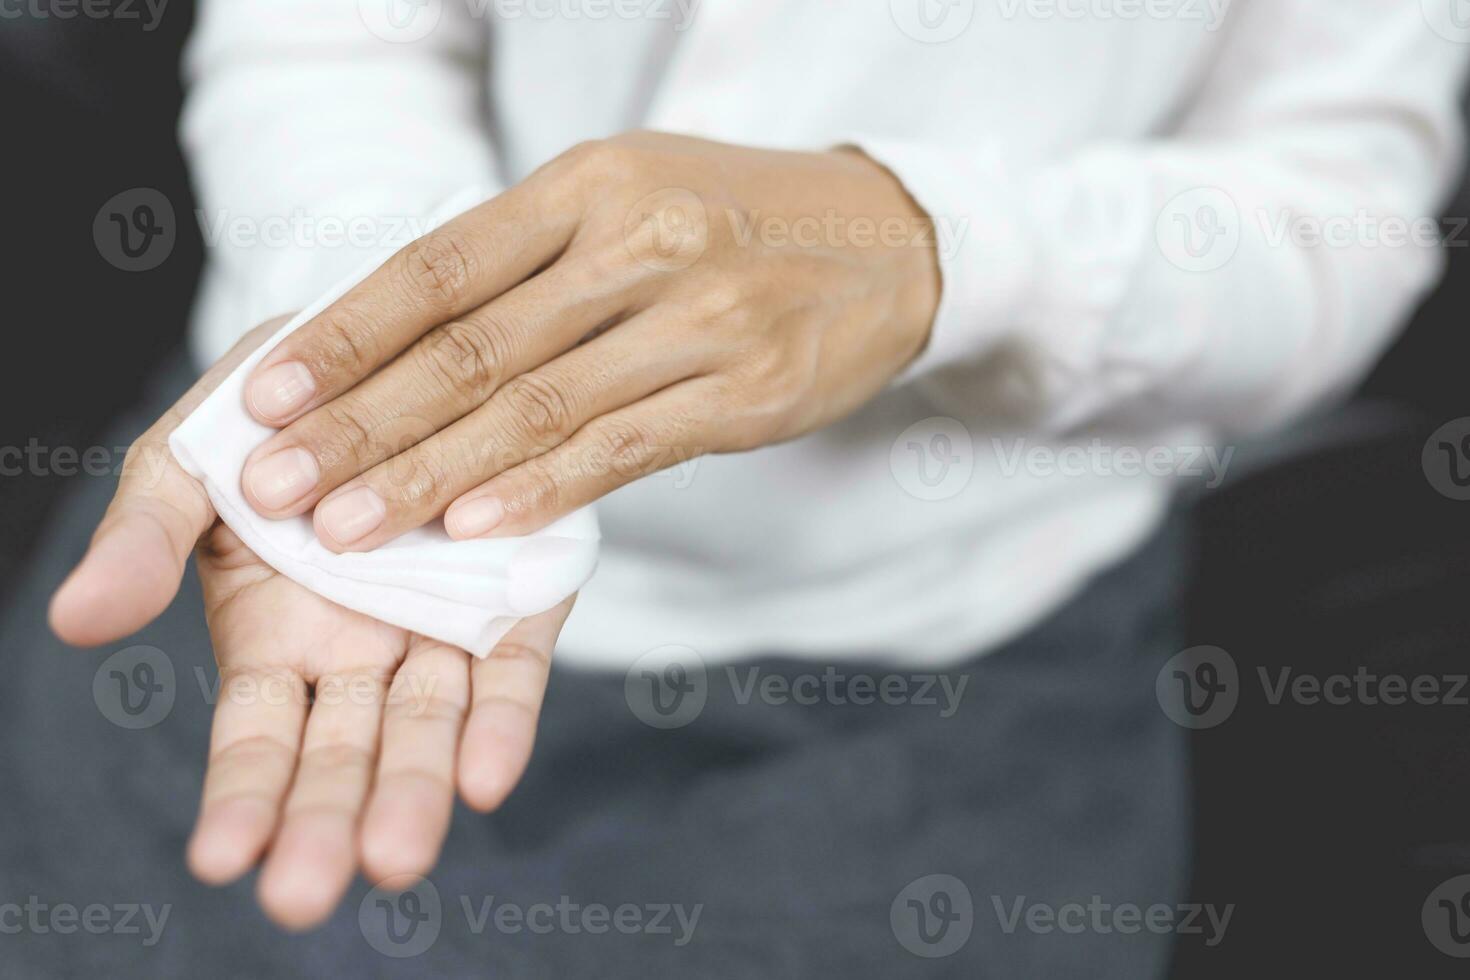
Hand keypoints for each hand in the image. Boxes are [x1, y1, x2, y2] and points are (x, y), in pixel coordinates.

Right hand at [50, 319, 572, 929]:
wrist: (382, 351)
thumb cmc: (270, 420)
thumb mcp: (187, 468)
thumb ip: (143, 544)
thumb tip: (75, 622)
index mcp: (275, 637)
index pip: (258, 741)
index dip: (243, 799)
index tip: (224, 860)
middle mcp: (363, 652)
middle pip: (346, 756)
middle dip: (327, 825)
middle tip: (308, 896)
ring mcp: (443, 630)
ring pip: (429, 730)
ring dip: (415, 795)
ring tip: (394, 861)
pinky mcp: (518, 599)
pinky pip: (511, 670)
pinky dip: (502, 723)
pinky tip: (488, 778)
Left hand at [234, 131, 940, 549]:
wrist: (887, 242)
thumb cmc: (731, 223)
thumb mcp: (627, 200)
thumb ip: (528, 262)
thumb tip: (396, 345)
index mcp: (590, 184)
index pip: (440, 265)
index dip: (346, 336)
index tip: (267, 398)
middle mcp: (640, 242)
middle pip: (473, 346)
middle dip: (361, 424)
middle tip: (276, 486)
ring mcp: (700, 319)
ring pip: (538, 408)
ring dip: (429, 475)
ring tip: (346, 529)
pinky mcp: (749, 392)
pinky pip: (624, 449)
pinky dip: (541, 492)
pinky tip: (472, 527)